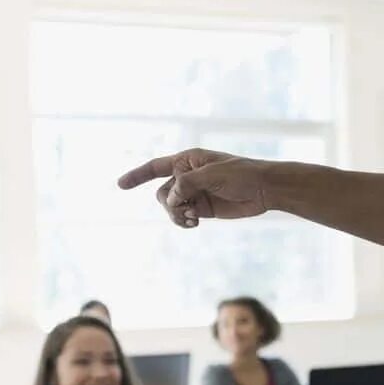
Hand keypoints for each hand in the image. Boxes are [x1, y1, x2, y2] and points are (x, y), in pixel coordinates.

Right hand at [117, 148, 270, 228]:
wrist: (264, 190)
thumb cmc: (241, 174)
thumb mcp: (212, 174)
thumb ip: (187, 184)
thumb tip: (171, 199)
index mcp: (187, 161)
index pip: (156, 167)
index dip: (137, 175)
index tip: (120, 185)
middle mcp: (187, 176)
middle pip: (162, 193)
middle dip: (170, 203)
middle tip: (186, 209)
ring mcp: (194, 193)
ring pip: (170, 207)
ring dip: (176, 215)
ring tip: (192, 219)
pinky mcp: (202, 208)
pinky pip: (182, 217)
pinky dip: (183, 221)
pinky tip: (194, 223)